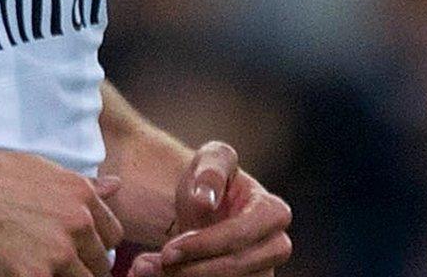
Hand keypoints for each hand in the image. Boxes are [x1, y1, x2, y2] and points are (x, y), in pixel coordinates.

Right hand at [0, 140, 124, 276]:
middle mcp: (77, 226)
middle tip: (62, 267)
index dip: (98, 246)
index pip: (113, 235)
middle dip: (85, 268)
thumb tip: (116, 185)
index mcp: (82, 197)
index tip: (83, 251)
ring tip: (43, 270)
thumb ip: (83, 186)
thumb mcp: (44, 169)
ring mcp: (57, 254)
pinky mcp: (33, 276)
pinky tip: (21, 273)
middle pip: (101, 264)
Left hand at [127, 142, 290, 276]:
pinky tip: (157, 274)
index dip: (204, 245)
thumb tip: (204, 201)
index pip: (240, 235)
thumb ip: (209, 173)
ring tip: (150, 270)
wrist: (204, 206)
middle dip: (195, 270)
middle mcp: (276, 245)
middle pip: (238, 269)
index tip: (168, 250)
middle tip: (160, 263)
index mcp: (273, 211)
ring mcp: (264, 270)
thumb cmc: (209, 180)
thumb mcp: (208, 160)